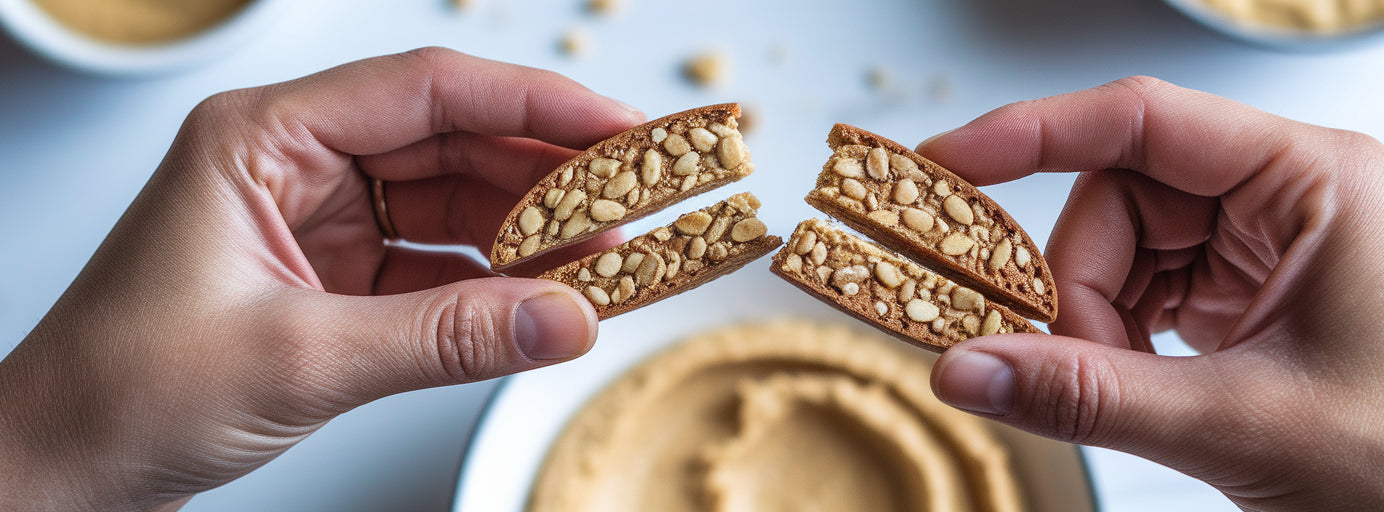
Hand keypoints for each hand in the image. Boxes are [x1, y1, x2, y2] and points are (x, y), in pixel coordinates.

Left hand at [0, 48, 643, 510]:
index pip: (426, 90)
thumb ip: (446, 338)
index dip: (534, 102)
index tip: (621, 129)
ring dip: (532, 228)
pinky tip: (550, 296)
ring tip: (614, 251)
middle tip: (641, 194)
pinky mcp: (336, 278)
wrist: (60, 472)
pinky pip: (439, 263)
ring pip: (453, 200)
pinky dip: (496, 281)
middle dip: (549, 168)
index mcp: (264, 138)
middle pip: (453, 138)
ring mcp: (319, 220)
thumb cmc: (128, 393)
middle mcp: (296, 162)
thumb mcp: (300, 360)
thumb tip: (571, 319)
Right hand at [923, 77, 1383, 509]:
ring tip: (1111, 391)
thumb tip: (965, 370)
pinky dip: (1117, 344)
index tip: (943, 166)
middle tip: (1059, 362)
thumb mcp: (1243, 426)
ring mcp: (1268, 252)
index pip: (1141, 121)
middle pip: (1120, 198)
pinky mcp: (1252, 305)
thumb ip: (1090, 396)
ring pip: (1124, 253)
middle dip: (1075, 282)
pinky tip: (1130, 388)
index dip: (1029, 135)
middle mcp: (1286, 199)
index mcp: (1311, 180)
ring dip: (1093, 322)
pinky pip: (1147, 297)